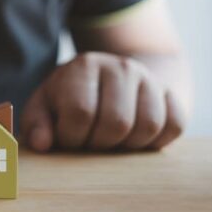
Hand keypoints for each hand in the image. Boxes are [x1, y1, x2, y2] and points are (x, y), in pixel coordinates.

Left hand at [19, 52, 186, 151]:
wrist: (112, 77)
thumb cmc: (71, 98)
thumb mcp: (45, 105)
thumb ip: (36, 123)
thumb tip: (41, 143)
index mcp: (84, 66)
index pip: (80, 112)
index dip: (71, 136)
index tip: (68, 137)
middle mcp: (120, 66)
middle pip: (117, 123)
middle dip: (100, 144)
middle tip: (91, 141)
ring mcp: (149, 78)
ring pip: (149, 126)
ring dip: (128, 145)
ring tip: (112, 140)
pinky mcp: (171, 93)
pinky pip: (174, 125)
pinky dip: (156, 141)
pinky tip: (135, 138)